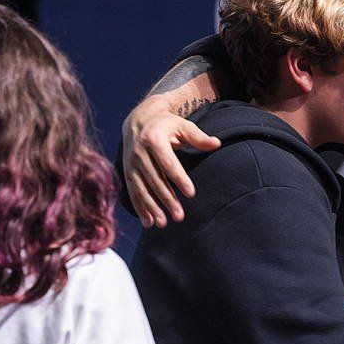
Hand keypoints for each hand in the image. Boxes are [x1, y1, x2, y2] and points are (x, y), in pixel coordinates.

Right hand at [121, 95, 220, 226]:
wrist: (139, 119)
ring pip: (141, 188)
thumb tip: (217, 143)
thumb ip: (199, 137)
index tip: (191, 193)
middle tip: (179, 216)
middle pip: (155, 179)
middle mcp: (139, 152)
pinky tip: (148, 222)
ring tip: (163, 223)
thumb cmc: (167, 124)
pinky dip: (139, 207)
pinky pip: (132, 192)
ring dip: (152, 207)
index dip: (179, 178)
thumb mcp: (183, 126)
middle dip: (166, 199)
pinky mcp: (127, 172)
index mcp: (154, 139)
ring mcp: (130, 163)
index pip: (168, 163)